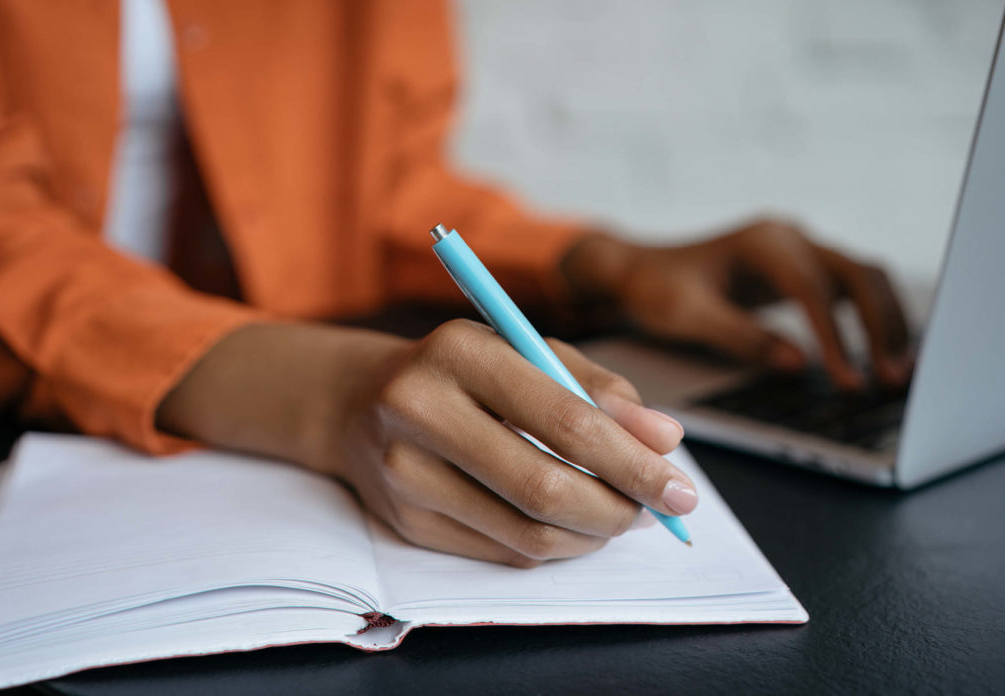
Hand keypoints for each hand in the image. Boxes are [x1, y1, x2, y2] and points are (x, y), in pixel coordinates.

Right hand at [157, 320, 695, 566]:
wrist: (358, 400)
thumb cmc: (461, 369)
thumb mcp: (526, 350)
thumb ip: (598, 386)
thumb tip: (664, 439)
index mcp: (459, 351)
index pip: (564, 419)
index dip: (633, 461)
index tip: (680, 485)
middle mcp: (420, 410)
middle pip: (544, 487)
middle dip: (620, 508)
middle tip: (658, 511)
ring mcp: (404, 473)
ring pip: (526, 532)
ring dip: (592, 534)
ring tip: (621, 515)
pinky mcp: (404, 522)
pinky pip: (502, 551)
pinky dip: (555, 546)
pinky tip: (574, 526)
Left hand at [561, 218, 911, 388]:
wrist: (639, 271)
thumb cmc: (655, 289)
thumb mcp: (686, 315)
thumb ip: (740, 337)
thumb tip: (797, 363)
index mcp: (762, 242)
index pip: (812, 288)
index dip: (834, 336)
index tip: (846, 379)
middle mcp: (789, 237)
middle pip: (858, 273)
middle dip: (881, 326)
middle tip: (893, 378)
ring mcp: (799, 250)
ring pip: (864, 278)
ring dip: (886, 322)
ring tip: (898, 372)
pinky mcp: (802, 269)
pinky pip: (850, 290)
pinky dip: (872, 320)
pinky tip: (881, 356)